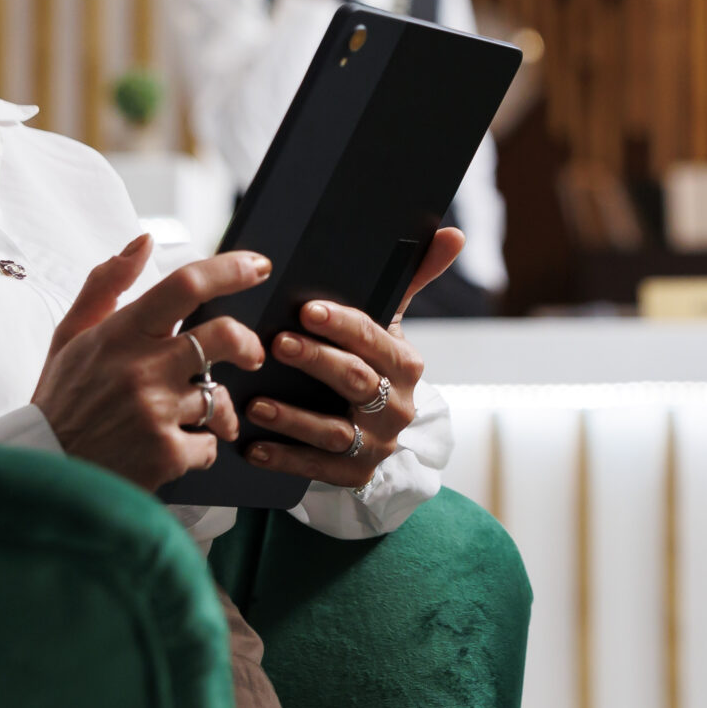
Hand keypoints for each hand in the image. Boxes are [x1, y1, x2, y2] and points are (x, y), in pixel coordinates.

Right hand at [31, 236, 269, 489]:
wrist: (43, 470)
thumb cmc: (61, 400)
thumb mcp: (71, 336)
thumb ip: (106, 285)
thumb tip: (143, 242)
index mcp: (121, 333)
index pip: (186, 286)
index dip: (230, 270)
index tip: (258, 266)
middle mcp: (142, 368)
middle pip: (224, 336)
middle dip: (248, 344)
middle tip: (252, 355)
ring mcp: (156, 412)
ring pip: (218, 397)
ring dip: (211, 409)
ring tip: (183, 418)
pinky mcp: (166, 454)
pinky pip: (210, 443)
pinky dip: (198, 448)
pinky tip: (170, 449)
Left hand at [240, 226, 463, 489]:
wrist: (376, 429)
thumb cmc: (371, 362)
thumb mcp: (389, 325)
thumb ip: (414, 278)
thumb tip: (454, 232)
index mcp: (406, 365)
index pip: (376, 339)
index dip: (342, 325)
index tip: (307, 309)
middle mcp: (397, 406)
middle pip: (357, 382)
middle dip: (317, 361)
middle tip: (277, 343)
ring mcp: (376, 444)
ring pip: (335, 432)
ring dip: (294, 419)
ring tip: (257, 404)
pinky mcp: (353, 475)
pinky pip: (317, 470)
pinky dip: (284, 459)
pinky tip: (252, 447)